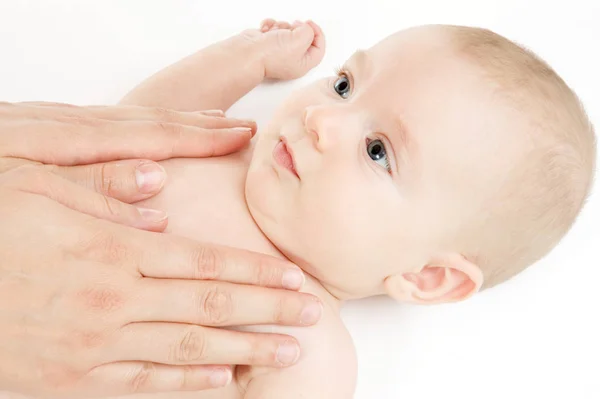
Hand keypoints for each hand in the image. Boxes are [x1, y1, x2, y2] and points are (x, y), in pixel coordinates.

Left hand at [0, 101, 256, 203]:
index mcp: (61, 140)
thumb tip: (154, 180)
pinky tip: (150, 137)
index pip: (148, 134)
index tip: (238, 136)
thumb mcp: (21, 191)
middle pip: (145, 119)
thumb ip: (87, 187)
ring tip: (211, 123)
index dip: (198, 137)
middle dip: (197, 124)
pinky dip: (138, 127)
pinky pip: (102, 123)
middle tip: (241, 127)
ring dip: (174, 121)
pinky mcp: (35, 129)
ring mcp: (49, 124)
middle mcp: (62, 126)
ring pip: (127, 118)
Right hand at [0, 165, 320, 396]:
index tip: (293, 277)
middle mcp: (115, 300)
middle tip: (312, 317)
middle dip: (268, 311)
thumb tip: (161, 206)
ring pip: (189, 349)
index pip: (205, 263)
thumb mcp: (36, 189)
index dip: (255, 272)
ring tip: (286, 352)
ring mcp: (98, 345)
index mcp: (112, 249)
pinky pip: (145, 382)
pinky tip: (224, 380)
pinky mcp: (76, 378)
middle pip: (211, 307)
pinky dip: (188, 382)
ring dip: (245, 351)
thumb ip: (104, 195)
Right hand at [242, 19, 325, 79]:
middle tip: (293, 27)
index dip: (317, 34)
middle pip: (303, 38)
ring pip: (288, 31)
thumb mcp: (300, 41)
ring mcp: (278, 51)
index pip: (318, 49)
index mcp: (302, 64)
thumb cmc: (269, 55)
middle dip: (296, 29)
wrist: (247, 53)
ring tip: (275, 31)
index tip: (310, 24)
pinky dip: (270, 26)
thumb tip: (305, 28)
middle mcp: (291, 59)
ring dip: (282, 26)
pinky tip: (265, 30)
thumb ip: (309, 32)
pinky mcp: (267, 43)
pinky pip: (274, 28)